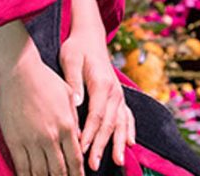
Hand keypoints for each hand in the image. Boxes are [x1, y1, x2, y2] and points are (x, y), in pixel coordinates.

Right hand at [0, 22, 82, 174]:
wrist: (17, 70)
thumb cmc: (44, 78)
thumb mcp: (68, 95)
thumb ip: (75, 118)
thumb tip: (78, 137)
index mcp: (66, 126)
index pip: (76, 161)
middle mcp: (50, 137)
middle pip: (60, 171)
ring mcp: (31, 140)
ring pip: (41, 172)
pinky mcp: (14, 139)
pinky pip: (22, 166)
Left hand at [61, 29, 134, 170]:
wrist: (90, 37)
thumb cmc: (77, 49)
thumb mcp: (70, 60)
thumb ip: (73, 82)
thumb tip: (76, 103)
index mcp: (101, 84)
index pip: (96, 115)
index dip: (90, 134)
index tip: (80, 149)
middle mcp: (114, 92)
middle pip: (109, 124)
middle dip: (102, 146)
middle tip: (93, 164)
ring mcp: (119, 95)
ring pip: (121, 123)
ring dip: (118, 143)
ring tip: (116, 161)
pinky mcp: (119, 96)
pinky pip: (128, 116)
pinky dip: (129, 130)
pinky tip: (130, 144)